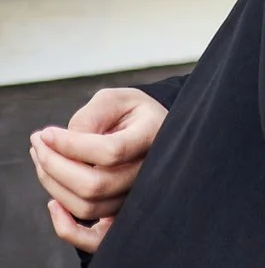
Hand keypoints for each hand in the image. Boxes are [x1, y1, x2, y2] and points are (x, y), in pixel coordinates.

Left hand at [30, 86, 166, 250]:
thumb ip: (91, 116)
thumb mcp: (114, 99)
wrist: (150, 130)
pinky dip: (68, 229)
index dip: (71, 146)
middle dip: (54, 165)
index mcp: (153, 137)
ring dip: (53, 186)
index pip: (110, 152)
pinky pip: (96, 238)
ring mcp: (137, 197)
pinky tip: (52, 205)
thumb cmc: (130, 113)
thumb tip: (65, 145)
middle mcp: (149, 172)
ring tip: (42, 159)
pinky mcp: (122, 213)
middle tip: (38, 144)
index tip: (46, 133)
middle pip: (95, 185)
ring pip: (87, 207)